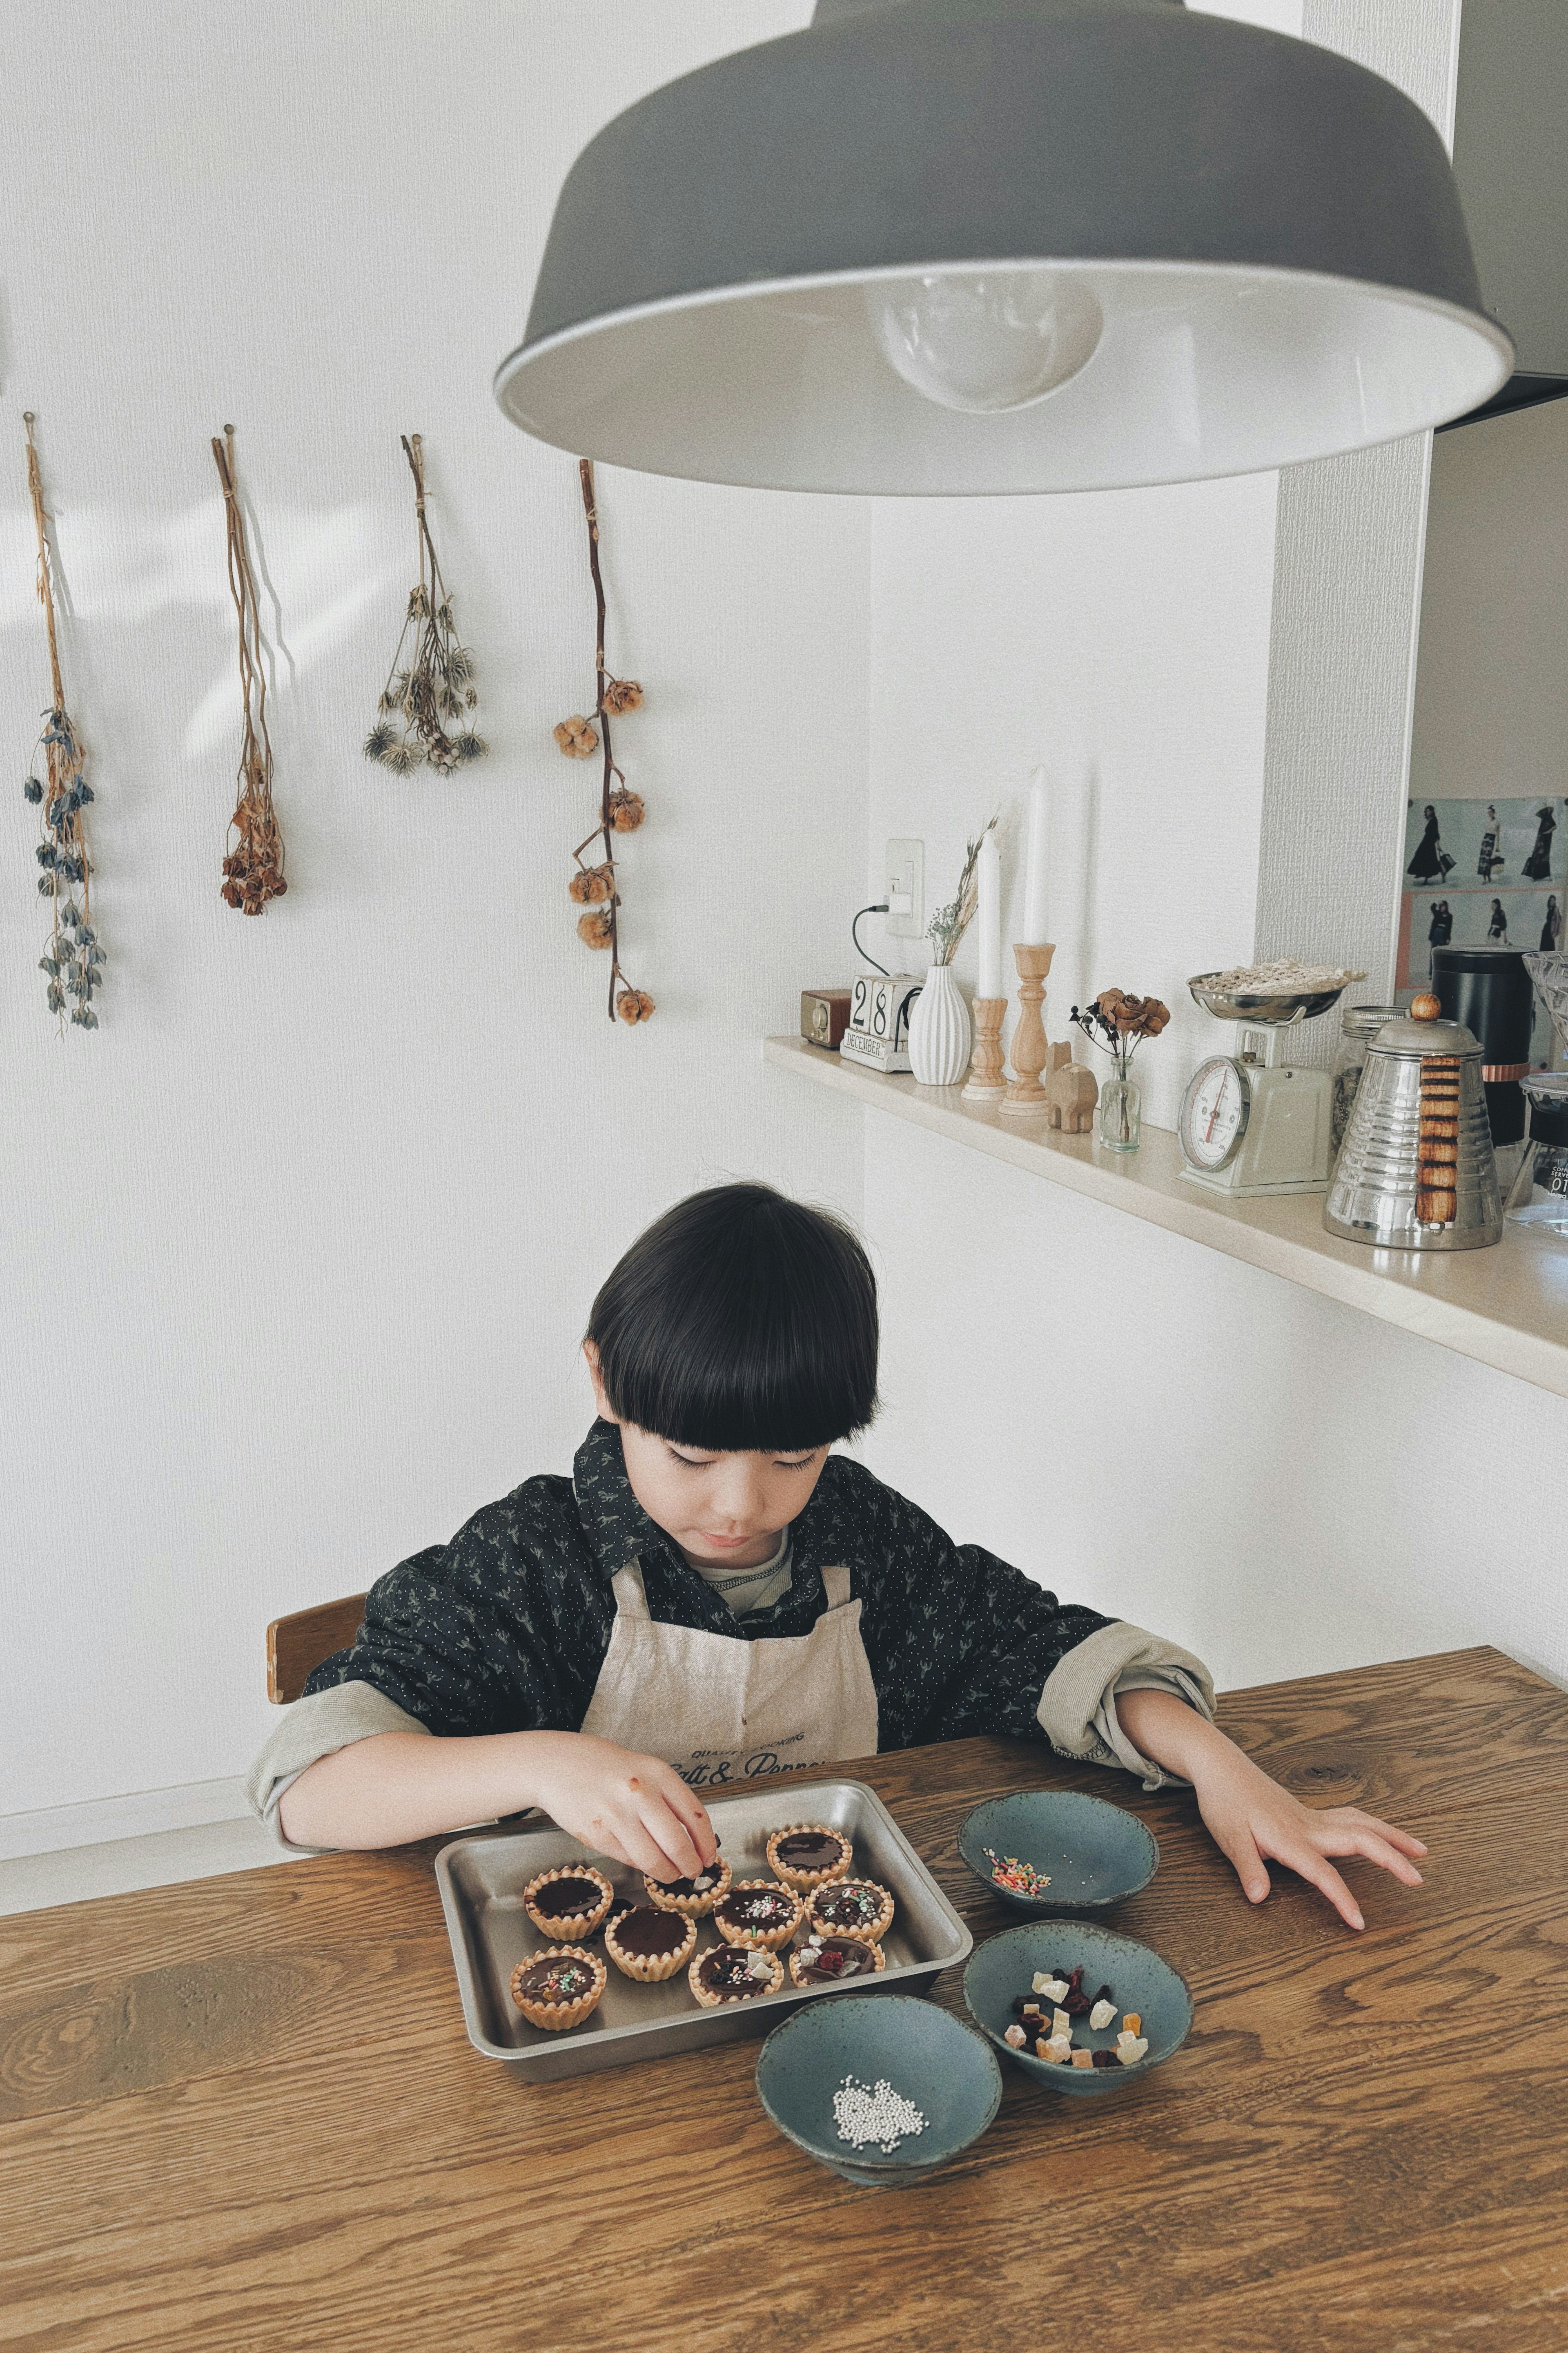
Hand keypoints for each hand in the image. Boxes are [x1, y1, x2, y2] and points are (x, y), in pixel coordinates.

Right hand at [521, 1731, 716, 1883]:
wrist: (558, 1764)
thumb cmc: (607, 1769)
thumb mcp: (645, 1771)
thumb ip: (668, 1799)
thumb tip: (694, 1839)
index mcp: (658, 1773)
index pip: (695, 1815)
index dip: (706, 1843)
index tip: (710, 1856)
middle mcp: (640, 1792)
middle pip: (677, 1843)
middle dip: (690, 1865)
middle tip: (693, 1872)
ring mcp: (616, 1815)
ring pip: (652, 1859)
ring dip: (667, 1873)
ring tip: (671, 1874)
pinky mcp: (596, 1834)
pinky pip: (628, 1859)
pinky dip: (639, 1865)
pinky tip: (643, 1861)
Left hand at [1188, 1741, 1424, 1931]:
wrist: (1222, 1767)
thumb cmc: (1224, 1802)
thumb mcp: (1229, 1838)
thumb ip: (1247, 1868)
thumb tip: (1259, 1898)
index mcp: (1290, 1838)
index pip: (1323, 1873)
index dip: (1342, 1898)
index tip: (1360, 1922)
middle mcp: (1308, 1826)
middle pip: (1359, 1839)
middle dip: (1392, 1858)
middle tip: (1419, 1879)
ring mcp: (1312, 1818)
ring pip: (1362, 1823)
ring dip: (1392, 1836)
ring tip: (1421, 1851)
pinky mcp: (1310, 1814)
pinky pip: (1350, 1817)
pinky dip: (1372, 1825)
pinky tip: (1382, 1832)